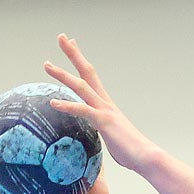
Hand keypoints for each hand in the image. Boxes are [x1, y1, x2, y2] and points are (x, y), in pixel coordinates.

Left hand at [44, 34, 162, 174]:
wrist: (146, 157)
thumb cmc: (131, 151)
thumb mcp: (112, 138)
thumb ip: (102, 131)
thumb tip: (97, 135)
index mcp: (106, 105)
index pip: (91, 77)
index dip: (80, 60)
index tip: (72, 44)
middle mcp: (105, 102)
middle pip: (87, 72)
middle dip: (73, 54)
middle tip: (61, 37)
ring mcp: (105, 110)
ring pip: (81, 87)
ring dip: (63, 75)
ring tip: (47, 65)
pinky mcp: (104, 122)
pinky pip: (82, 111)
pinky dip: (67, 106)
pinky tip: (53, 102)